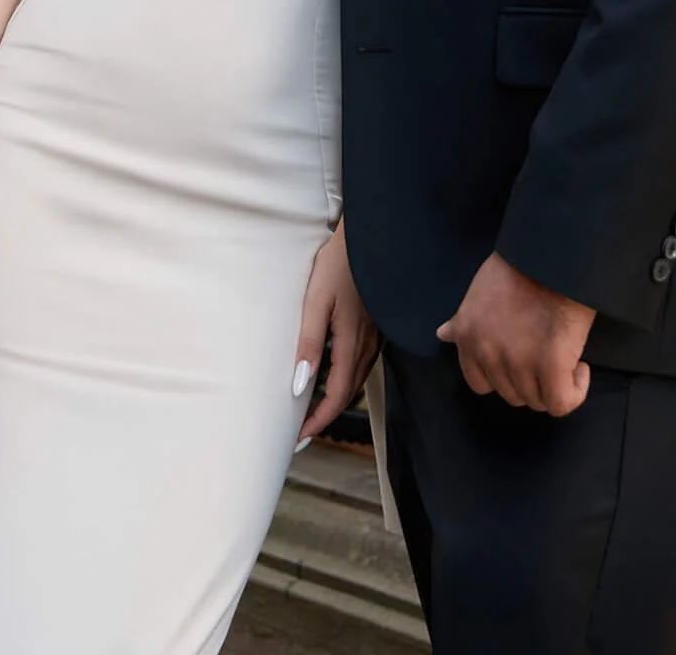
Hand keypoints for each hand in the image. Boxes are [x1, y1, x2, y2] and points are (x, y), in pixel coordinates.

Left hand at [294, 223, 380, 442]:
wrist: (367, 239)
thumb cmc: (338, 265)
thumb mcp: (316, 301)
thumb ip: (310, 343)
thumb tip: (300, 384)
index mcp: (353, 343)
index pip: (338, 395)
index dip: (320, 420)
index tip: (301, 436)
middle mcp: (368, 345)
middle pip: (348, 393)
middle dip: (326, 415)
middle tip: (302, 430)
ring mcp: (374, 336)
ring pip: (356, 380)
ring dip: (335, 399)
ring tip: (312, 410)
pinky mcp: (374, 327)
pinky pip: (360, 364)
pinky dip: (344, 380)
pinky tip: (330, 377)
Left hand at [437, 253, 593, 415]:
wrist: (552, 255)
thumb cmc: (519, 267)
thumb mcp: (478, 291)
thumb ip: (463, 320)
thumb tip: (443, 334)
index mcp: (467, 336)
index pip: (479, 382)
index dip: (502, 374)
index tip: (520, 357)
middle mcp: (488, 354)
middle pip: (511, 394)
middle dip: (529, 379)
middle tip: (545, 353)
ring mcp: (518, 363)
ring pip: (536, 400)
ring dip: (553, 384)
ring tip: (563, 355)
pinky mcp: (551, 368)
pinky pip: (561, 403)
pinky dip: (574, 392)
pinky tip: (579, 367)